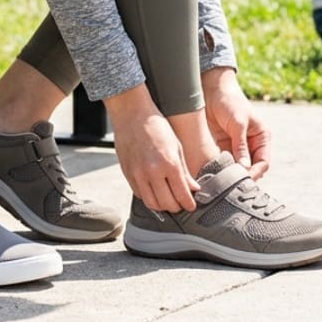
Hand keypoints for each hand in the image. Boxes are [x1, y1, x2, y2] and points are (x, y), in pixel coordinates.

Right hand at [106, 85, 198, 212]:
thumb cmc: (157, 126)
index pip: (182, 195)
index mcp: (169, 163)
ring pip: (151, 203)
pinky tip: (155, 191)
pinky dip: (148, 197)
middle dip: (177, 207)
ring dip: (162, 206)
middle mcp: (153, 172)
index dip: (189, 204)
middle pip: (167, 204)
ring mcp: (138, 174)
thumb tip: (194, 188)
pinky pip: (139, 194)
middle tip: (181, 204)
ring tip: (168, 200)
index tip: (192, 206)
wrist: (132, 113)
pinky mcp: (127, 174)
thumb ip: (184, 171)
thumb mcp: (177, 146)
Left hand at [202, 67, 271, 179]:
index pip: (263, 163)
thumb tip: (244, 168)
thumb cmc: (230, 102)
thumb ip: (241, 145)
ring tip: (221, 182)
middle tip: (231, 186)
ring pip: (236, 169)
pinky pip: (223, 164)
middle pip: (251, 169)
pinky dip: (219, 170)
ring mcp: (236, 149)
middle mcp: (251, 146)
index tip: (244, 180)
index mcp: (262, 138)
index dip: (255, 173)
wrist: (211, 91)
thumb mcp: (238, 123)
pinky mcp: (222, 148)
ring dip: (230, 176)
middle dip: (243, 178)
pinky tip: (213, 175)